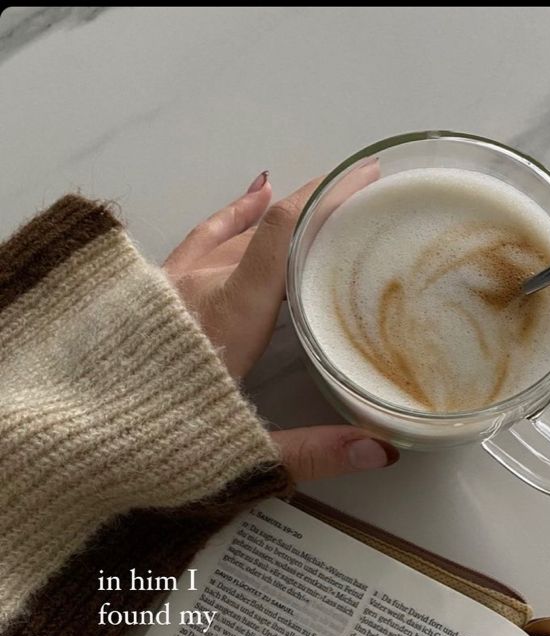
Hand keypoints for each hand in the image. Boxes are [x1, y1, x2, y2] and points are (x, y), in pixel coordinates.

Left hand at [164, 173, 397, 480]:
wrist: (76, 439)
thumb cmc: (153, 441)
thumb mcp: (242, 453)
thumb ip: (313, 450)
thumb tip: (379, 452)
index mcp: (229, 314)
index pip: (285, 234)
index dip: (328, 198)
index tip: (366, 175)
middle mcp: (199, 285)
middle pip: (266, 233)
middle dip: (314, 213)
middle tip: (358, 203)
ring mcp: (170, 283)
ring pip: (231, 236)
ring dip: (272, 219)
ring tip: (305, 198)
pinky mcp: (146, 290)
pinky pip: (195, 238)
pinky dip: (226, 216)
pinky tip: (248, 195)